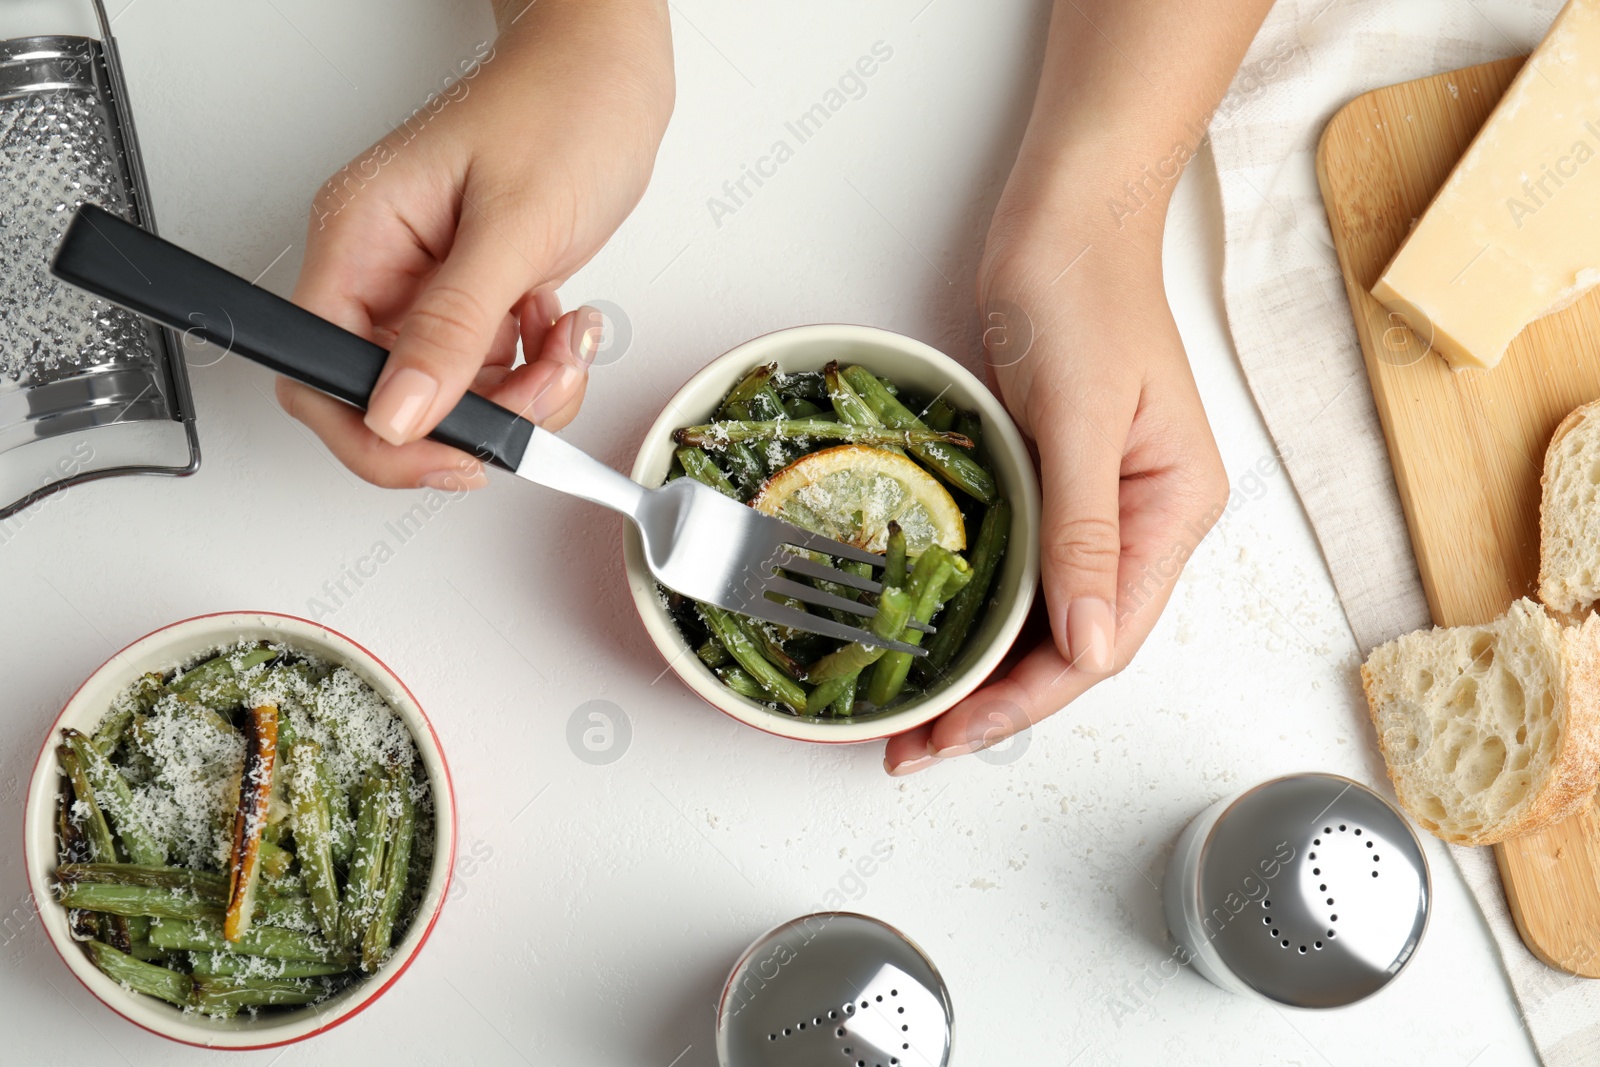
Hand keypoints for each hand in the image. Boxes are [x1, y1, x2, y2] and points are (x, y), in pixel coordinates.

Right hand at [281, 0, 672, 488]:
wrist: (611, 68)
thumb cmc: (561, 108)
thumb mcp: (514, 224)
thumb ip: (454, 325)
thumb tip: (397, 412)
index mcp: (360, 239)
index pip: (319, 373)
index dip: (373, 435)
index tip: (452, 457)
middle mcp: (383, 269)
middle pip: (389, 399)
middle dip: (473, 416)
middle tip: (539, 390)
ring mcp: (430, 286)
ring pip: (452, 396)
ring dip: (522, 393)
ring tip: (566, 342)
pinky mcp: (477, 295)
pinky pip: (492, 371)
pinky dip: (537, 369)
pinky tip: (564, 324)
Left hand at [883, 199, 1229, 773]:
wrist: (1066, 213)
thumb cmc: (1081, 289)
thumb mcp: (1076, 414)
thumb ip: (1084, 533)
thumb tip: (1087, 644)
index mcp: (1174, 509)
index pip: (1104, 639)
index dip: (1026, 699)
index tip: (954, 732)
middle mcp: (1145, 520)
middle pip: (1074, 643)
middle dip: (997, 702)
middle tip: (914, 744)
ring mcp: (1103, 507)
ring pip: (1047, 617)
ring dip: (986, 669)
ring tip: (915, 715)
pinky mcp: (1060, 486)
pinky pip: (1026, 572)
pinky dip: (983, 614)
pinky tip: (939, 642)